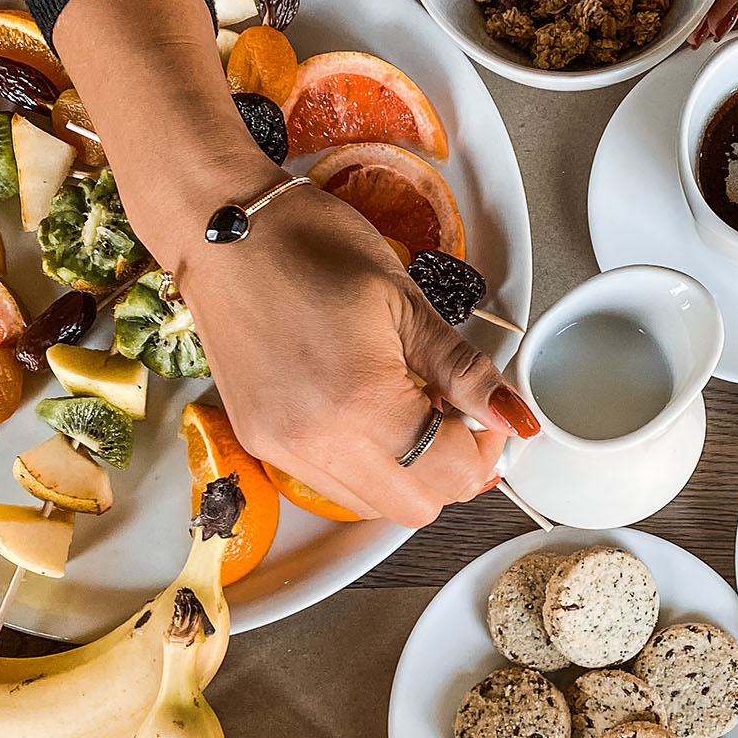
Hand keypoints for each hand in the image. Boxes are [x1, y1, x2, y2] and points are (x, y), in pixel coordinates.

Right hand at [173, 179, 530, 527]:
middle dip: (449, 471)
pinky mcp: (259, 443)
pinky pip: (331, 485)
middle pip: (416, 507)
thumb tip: (514, 417)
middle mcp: (318, 441)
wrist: (223, 230)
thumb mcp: (406, 302)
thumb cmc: (310, 246)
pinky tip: (366, 414)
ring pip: (374, 505)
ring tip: (405, 408)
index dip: (484, 448)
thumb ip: (463, 370)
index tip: (485, 415)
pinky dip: (365, 465)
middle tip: (452, 416)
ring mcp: (282, 449)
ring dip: (406, 472)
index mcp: (363, 402)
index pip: (450, 472)